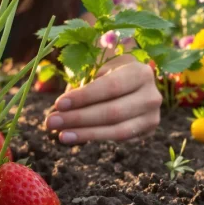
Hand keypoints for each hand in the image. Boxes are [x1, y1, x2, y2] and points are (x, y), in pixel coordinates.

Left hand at [45, 54, 161, 143]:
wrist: (129, 77)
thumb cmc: (106, 68)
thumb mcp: (96, 66)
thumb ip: (83, 82)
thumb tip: (62, 108)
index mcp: (140, 72)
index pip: (111, 87)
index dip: (84, 97)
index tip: (59, 104)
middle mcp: (151, 95)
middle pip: (113, 112)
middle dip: (79, 118)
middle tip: (51, 122)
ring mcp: (152, 116)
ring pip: (117, 130)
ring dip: (85, 133)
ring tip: (60, 135)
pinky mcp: (147, 131)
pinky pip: (119, 138)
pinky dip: (93, 137)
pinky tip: (72, 136)